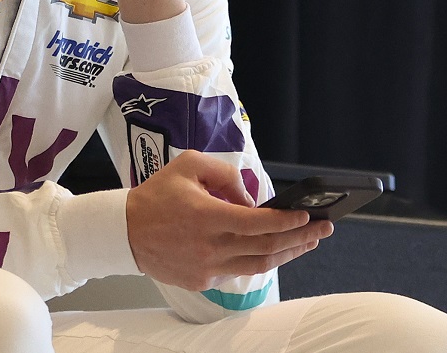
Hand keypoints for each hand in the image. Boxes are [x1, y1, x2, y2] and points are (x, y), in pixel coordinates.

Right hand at [125, 151, 333, 291]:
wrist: (123, 232)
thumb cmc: (156, 196)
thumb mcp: (189, 166)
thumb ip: (226, 176)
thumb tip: (252, 198)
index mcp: (207, 216)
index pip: (259, 223)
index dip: (288, 221)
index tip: (308, 216)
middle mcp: (210, 246)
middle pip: (267, 248)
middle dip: (300, 238)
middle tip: (322, 229)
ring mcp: (207, 268)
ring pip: (259, 265)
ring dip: (287, 253)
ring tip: (307, 242)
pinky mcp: (202, 281)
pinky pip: (238, 271)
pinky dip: (258, 260)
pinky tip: (272, 249)